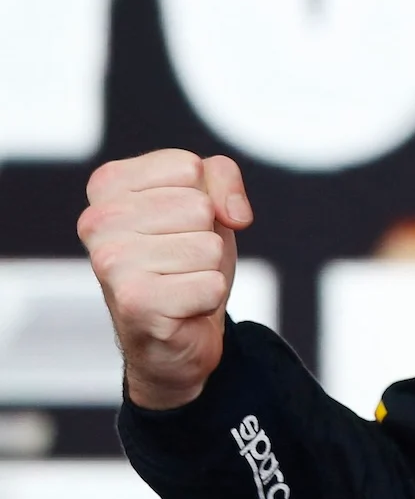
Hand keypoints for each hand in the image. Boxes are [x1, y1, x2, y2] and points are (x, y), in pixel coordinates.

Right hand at [77, 150, 252, 409]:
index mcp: (107, 185)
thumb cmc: (184, 256)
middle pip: (199, 206)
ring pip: (208, 246)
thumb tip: (233, 215)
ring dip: (207, 268)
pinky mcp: (135, 302)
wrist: (173, 331)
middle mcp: (97, 221)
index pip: (188, 166)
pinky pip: (212, 284)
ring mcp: (111, 262)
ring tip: (179, 279)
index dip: (204, 195)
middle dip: (205, 234)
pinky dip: (209, 297)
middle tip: (180, 258)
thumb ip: (220, 175)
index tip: (181, 221)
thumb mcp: (206, 199)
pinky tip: (181, 305)